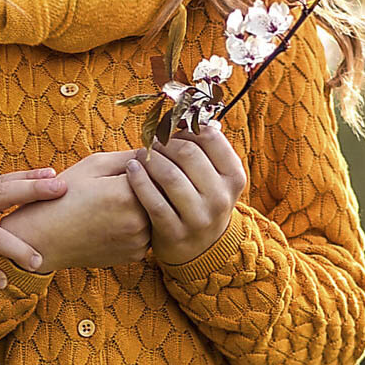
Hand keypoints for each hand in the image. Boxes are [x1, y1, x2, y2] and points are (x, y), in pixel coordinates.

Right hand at [0, 150, 150, 272]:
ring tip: (116, 202)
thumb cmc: (63, 196)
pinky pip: (148, 232)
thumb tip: (155, 149)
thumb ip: (128, 156)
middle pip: (160, 193)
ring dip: (145, 205)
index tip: (132, 165)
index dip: (147, 165)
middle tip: (122, 183)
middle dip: (149, 184)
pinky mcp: (136, 255)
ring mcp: (139, 241)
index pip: (158, 170)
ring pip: (156, 214)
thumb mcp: (92, 166)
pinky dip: (138, 224)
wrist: (44, 238)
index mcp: (127, 194)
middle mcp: (138, 221)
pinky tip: (115, 219)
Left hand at [126, 127, 248, 265]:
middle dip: (164, 143)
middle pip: (188, 153)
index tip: (173, 131)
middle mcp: (221, 198)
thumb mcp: (215, 177)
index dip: (186, 128)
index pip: (210, 137)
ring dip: (150, 159)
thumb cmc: (202, 200)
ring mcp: (199, 217)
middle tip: (152, 143)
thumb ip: (207, 149)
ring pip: (169, 175)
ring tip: (140, 155)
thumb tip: (193, 115)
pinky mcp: (175, 232)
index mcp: (234, 177)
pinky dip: (138, 180)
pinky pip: (152, 200)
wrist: (200, 249)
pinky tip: (131, 170)